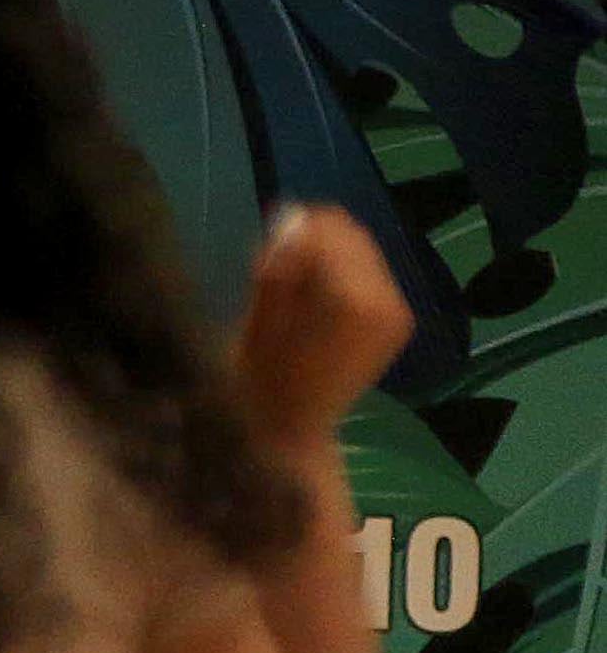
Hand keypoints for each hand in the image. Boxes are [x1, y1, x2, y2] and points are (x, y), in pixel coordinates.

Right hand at [236, 204, 410, 453]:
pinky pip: (369, 274)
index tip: (262, 259)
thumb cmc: (259, 384)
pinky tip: (318, 304)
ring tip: (295, 289)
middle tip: (275, 269)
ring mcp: (396, 310)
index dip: (289, 233)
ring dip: (327, 257)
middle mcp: (385, 298)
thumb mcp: (257, 323)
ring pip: (361, 250)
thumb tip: (290, 218)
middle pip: (350, 234)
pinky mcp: (396, 320)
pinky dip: (342, 275)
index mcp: (350, 300)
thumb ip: (278, 268)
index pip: (326, 228)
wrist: (290, 435)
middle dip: (312, 241)